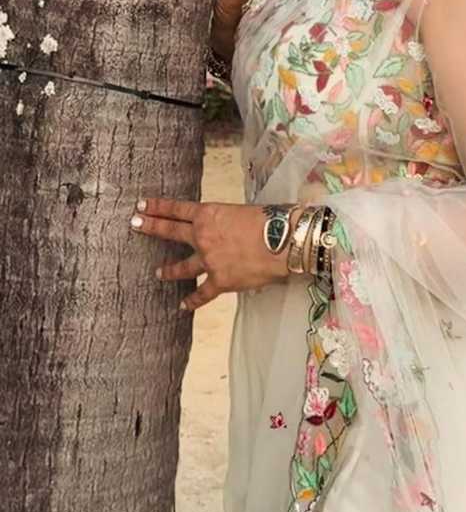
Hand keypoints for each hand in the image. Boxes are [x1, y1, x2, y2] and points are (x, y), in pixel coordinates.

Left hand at [130, 198, 287, 311]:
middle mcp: (203, 236)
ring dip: (169, 270)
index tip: (142, 205)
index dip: (158, 207)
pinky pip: (201, 294)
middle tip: (135, 225)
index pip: (178, 209)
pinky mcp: (220, 281)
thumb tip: (228, 229)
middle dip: (151, 227)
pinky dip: (192, 301)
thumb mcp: (244, 212)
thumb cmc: (271, 221)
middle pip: (172, 231)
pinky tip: (183, 305)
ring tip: (159, 273)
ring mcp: (209, 261)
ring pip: (182, 267)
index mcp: (209, 214)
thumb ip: (228, 221)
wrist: (283, 242)